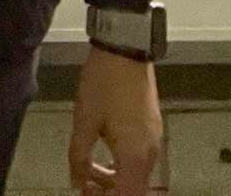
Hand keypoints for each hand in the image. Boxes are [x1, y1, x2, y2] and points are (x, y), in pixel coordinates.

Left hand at [68, 46, 162, 194]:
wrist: (125, 50)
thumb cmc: (103, 84)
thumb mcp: (84, 120)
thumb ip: (79, 156)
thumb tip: (76, 182)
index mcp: (135, 156)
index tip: (86, 194)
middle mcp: (151, 153)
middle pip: (134, 189)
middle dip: (109, 192)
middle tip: (84, 184)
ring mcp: (154, 140)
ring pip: (137, 175)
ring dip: (115, 179)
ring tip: (89, 170)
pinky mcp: (152, 128)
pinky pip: (139, 159)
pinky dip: (122, 164)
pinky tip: (104, 155)